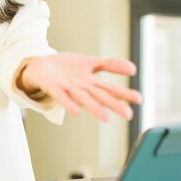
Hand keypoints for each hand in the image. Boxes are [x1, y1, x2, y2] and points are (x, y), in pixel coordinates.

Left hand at [18, 53, 142, 120]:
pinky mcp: (52, 87)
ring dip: (94, 108)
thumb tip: (133, 68)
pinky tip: (76, 111)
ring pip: (82, 98)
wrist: (40, 66)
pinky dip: (68, 103)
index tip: (140, 99)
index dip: (124, 93)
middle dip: (114, 104)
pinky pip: (60, 95)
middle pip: (99, 96)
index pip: (110, 88)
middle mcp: (81, 88)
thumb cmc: (66, 68)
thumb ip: (110, 65)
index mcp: (90, 82)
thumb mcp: (90, 62)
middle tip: (129, 114)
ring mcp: (66, 88)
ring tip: (106, 117)